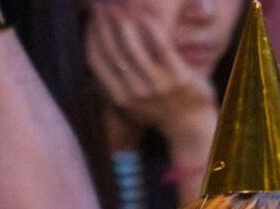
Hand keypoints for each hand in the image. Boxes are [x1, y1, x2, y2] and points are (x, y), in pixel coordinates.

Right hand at [86, 3, 218, 144]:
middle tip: (101, 6)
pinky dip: (151, 29)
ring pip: (132, 48)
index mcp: (119, 98)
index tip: (90, 19)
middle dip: (103, 25)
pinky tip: (144, 16)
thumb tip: (90, 54)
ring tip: (118, 7)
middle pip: (112, 52)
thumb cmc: (157, 109)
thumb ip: (110, 84)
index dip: (90, 37)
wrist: (190, 125)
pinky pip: (161, 47)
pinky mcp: (178, 78)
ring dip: (122, 23)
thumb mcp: (128, 103)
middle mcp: (135, 93)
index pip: (96, 62)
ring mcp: (157, 86)